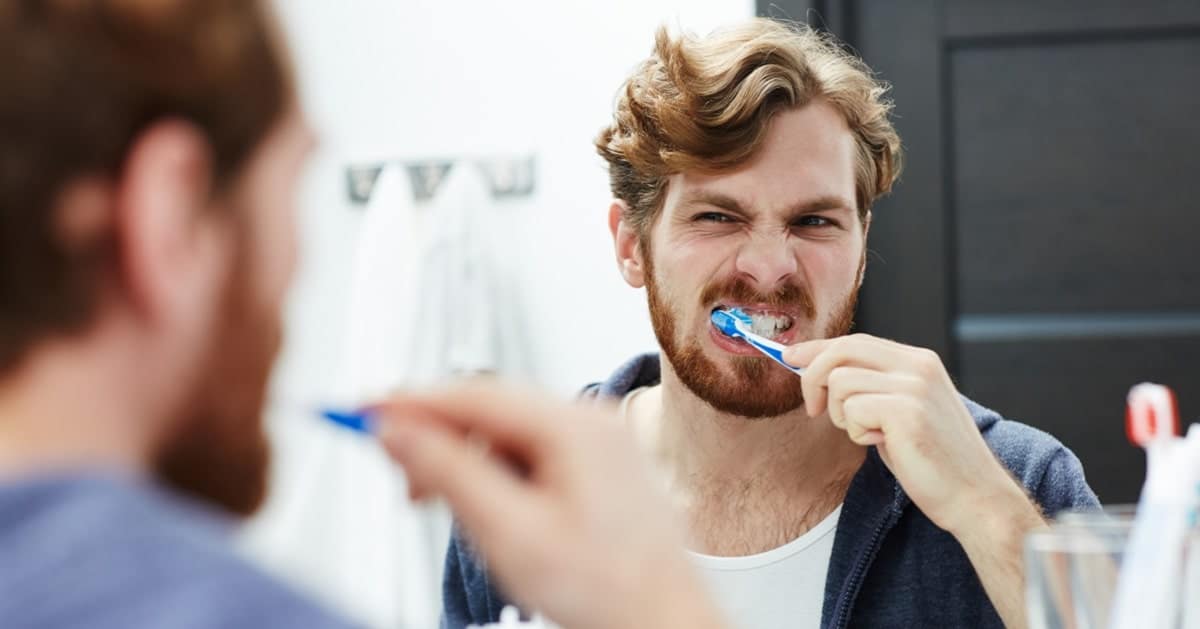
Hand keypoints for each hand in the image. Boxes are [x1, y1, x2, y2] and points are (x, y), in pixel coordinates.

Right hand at [374, 381, 725, 628]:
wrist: (663, 624)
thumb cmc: (605, 590)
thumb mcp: (509, 534)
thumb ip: (449, 474)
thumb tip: (397, 431)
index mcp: (575, 427)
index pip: (473, 394)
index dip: (412, 402)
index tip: (365, 410)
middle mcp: (592, 421)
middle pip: (490, 409)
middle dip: (437, 438)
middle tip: (402, 482)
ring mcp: (599, 440)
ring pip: (507, 431)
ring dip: (466, 460)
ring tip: (444, 507)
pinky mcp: (599, 463)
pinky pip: (532, 450)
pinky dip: (497, 472)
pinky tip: (486, 508)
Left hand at [784, 334, 1025, 536]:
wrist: (975, 498)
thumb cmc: (933, 461)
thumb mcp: (901, 412)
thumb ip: (871, 388)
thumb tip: (819, 372)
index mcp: (919, 361)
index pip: (855, 341)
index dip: (818, 349)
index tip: (791, 358)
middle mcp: (918, 366)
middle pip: (842, 350)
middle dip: (813, 377)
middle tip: (813, 410)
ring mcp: (914, 386)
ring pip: (840, 383)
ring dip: (843, 416)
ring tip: (871, 435)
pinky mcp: (906, 411)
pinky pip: (852, 410)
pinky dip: (857, 433)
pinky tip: (883, 445)